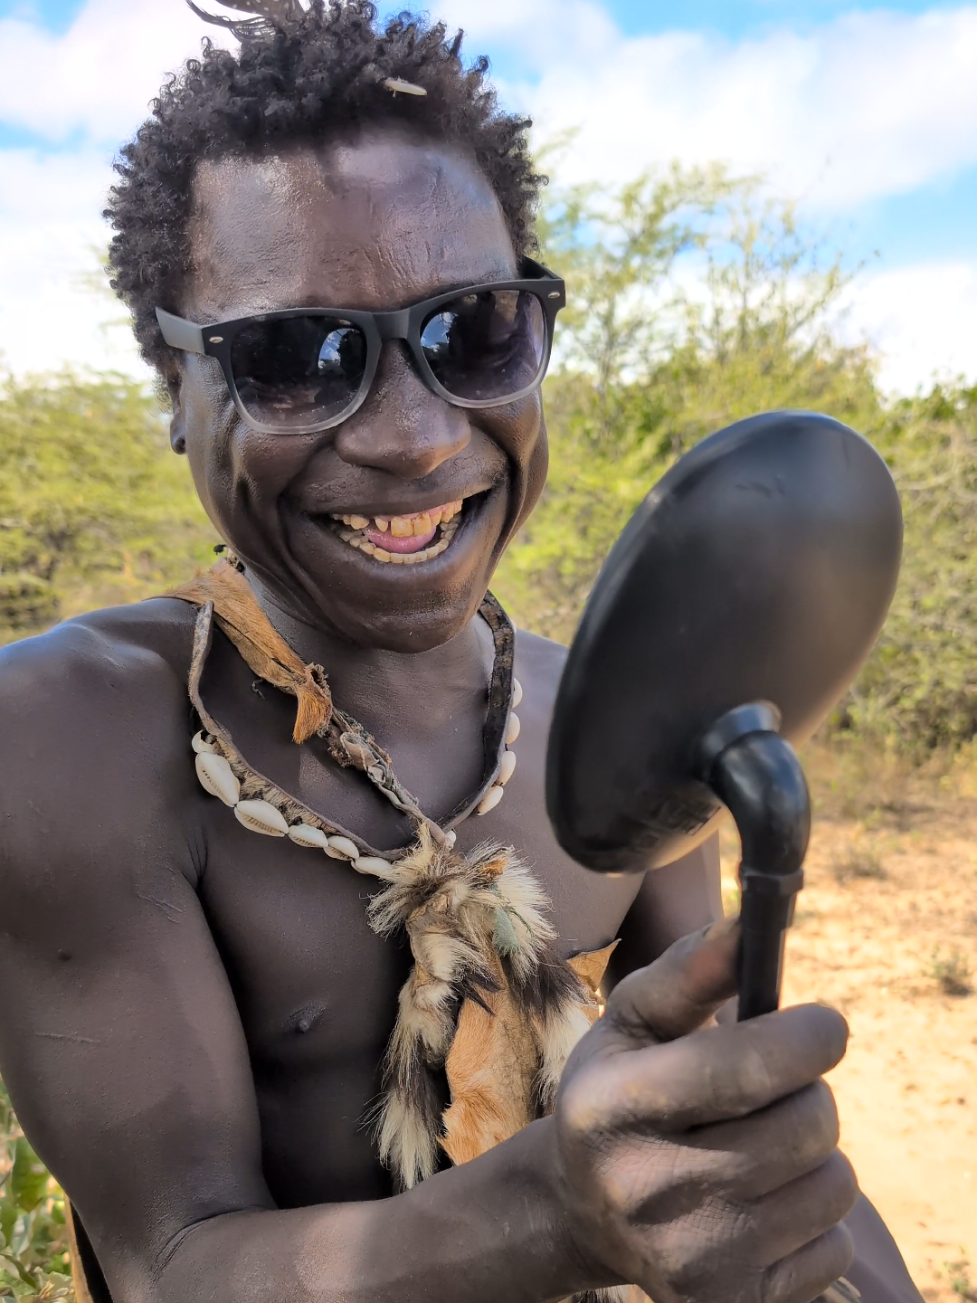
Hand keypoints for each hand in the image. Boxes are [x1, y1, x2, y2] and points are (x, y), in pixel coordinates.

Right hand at [554, 919, 857, 1302]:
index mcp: (611, 1105)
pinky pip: (831, 1246)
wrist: (581, 1211)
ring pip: (833, 1185)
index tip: (823, 1024)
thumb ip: (688, 969)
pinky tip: (759, 1204)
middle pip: (808, 1124)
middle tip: (774, 1089)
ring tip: (763, 1145)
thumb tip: (746, 928)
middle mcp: (645, 1189)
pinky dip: (811, 1217)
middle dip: (809, 1091)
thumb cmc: (617, 1093)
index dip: (811, 1034)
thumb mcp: (632, 1022)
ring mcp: (690, 1259)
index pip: (749, 1064)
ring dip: (814, 1154)